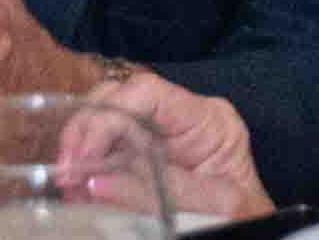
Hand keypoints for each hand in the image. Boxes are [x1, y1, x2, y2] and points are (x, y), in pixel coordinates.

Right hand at [82, 70, 273, 220]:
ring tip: (67, 183)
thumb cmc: (243, 218)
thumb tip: (96, 183)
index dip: (108, 114)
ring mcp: (162, 136)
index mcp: (208, 120)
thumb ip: (159, 192)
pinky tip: (76, 188)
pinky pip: (108, 150)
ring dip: (80, 149)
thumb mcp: (215, 206)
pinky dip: (87, 168)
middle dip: (86, 128)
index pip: (148, 92)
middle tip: (66, 170)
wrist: (252, 232)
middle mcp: (182, 118)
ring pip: (107, 119)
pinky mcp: (146, 158)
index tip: (83, 153)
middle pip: (120, 97)